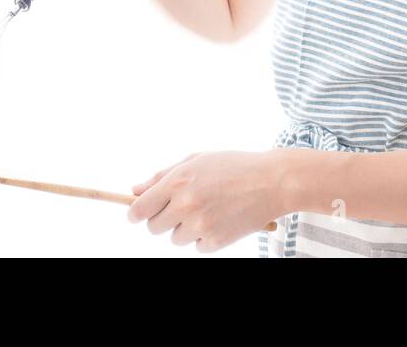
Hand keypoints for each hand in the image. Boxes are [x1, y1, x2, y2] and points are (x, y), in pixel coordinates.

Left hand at [127, 150, 285, 253]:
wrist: (272, 182)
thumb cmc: (232, 167)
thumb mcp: (196, 160)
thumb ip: (162, 176)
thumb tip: (134, 191)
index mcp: (178, 182)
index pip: (140, 209)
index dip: (134, 213)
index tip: (137, 214)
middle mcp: (186, 205)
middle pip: (154, 227)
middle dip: (161, 219)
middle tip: (179, 208)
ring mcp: (201, 226)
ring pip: (175, 238)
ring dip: (184, 228)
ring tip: (206, 210)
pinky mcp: (216, 242)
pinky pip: (196, 246)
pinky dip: (203, 237)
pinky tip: (219, 220)